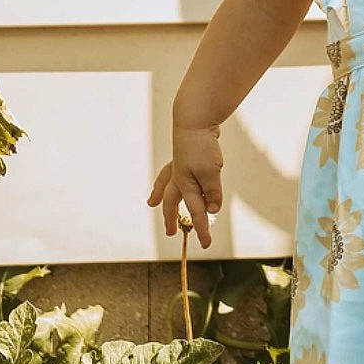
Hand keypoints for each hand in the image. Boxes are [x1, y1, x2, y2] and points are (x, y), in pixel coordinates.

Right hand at [149, 122, 223, 248]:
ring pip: (166, 185)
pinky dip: (165, 177)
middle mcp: (179, 177)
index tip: (206, 244)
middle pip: (173, 202)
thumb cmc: (201, 146)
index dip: (202, 229)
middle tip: (171, 233)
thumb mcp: (211, 172)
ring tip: (151, 203)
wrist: (194, 119)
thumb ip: (212, 193)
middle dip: (172, 218)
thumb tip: (212, 210)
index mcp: (185, 185)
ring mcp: (179, 165)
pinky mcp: (183, 155)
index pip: (196, 212)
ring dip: (160, 196)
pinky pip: (170, 171)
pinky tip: (168, 177)